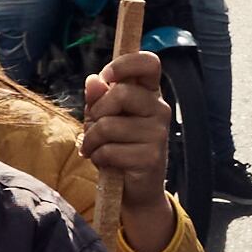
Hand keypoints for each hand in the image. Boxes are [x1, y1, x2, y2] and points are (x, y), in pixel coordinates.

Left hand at [77, 46, 173, 219]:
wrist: (135, 188)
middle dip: (96, 111)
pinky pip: (110, 150)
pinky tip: (104, 162)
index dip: (124, 64)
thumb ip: (98, 98)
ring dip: (92, 139)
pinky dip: (98, 157)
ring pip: (109, 125)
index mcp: (149, 93)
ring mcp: (158, 134)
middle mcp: (159, 109)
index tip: (107, 77)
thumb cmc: (118, 146)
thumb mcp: (103, 117)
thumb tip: (93, 80)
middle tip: (94, 126)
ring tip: (95, 148)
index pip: (148, 62)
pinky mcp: (151, 157)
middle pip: (121, 93)